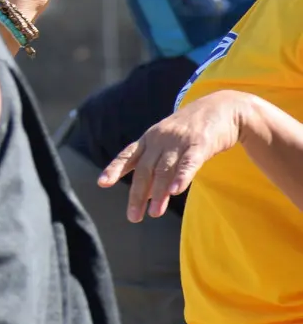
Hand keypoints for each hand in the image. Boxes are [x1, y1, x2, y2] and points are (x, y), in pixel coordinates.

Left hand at [99, 90, 245, 220]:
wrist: (223, 106)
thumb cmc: (191, 129)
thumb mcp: (167, 141)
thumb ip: (157, 164)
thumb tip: (147, 194)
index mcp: (149, 138)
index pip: (127, 155)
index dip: (114, 169)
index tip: (102, 183)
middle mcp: (160, 139)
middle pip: (145, 169)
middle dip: (138, 194)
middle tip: (134, 217)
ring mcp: (179, 141)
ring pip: (165, 169)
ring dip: (158, 193)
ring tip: (154, 213)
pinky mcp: (201, 144)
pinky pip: (189, 162)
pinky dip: (182, 177)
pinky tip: (175, 191)